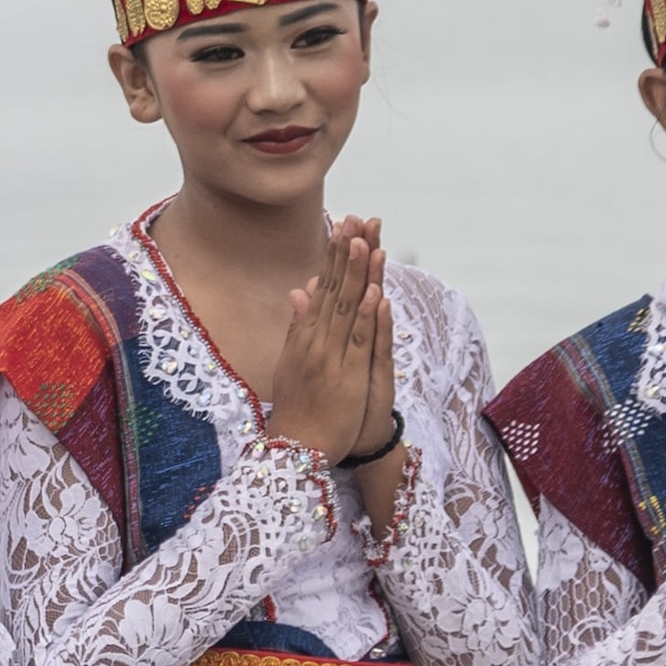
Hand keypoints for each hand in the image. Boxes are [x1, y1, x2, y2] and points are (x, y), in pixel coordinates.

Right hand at [259, 217, 395, 468]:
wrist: (297, 447)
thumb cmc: (298, 405)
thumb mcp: (292, 359)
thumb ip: (298, 324)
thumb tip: (300, 290)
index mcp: (305, 335)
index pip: (322, 287)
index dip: (333, 256)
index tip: (342, 226)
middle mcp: (316, 340)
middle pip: (334, 290)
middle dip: (345, 254)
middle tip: (355, 219)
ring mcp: (332, 357)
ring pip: (348, 309)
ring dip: (357, 275)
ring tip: (366, 242)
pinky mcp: (349, 376)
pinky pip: (361, 342)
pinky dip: (368, 317)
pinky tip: (374, 293)